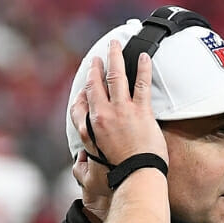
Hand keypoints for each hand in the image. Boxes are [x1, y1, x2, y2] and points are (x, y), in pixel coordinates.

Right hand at [69, 40, 167, 170]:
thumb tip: (81, 160)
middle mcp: (102, 115)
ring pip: (115, 77)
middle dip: (95, 68)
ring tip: (115, 46)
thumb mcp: (93, 164)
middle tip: (97, 57)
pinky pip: (141, 85)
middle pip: (95, 85)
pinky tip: (143, 57)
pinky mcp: (141, 112)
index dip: (82, 90)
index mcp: (89, 128)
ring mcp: (121, 111)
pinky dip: (142, 69)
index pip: (79, 103)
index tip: (85, 82)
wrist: (136, 176)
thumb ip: (86, 156)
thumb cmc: (118, 174)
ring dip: (115, 58)